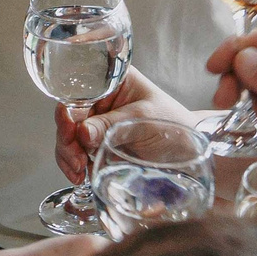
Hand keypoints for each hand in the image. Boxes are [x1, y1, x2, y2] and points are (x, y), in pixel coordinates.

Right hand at [50, 67, 196, 182]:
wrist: (189, 151)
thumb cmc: (174, 124)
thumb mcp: (144, 120)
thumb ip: (112, 125)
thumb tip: (82, 133)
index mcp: (112, 80)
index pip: (79, 92)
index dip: (68, 112)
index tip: (69, 132)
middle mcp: (101, 99)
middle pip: (69, 115)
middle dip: (67, 139)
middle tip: (76, 159)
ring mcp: (98, 122)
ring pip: (68, 136)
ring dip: (68, 154)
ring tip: (78, 171)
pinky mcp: (98, 143)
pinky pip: (76, 151)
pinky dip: (73, 164)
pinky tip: (79, 174)